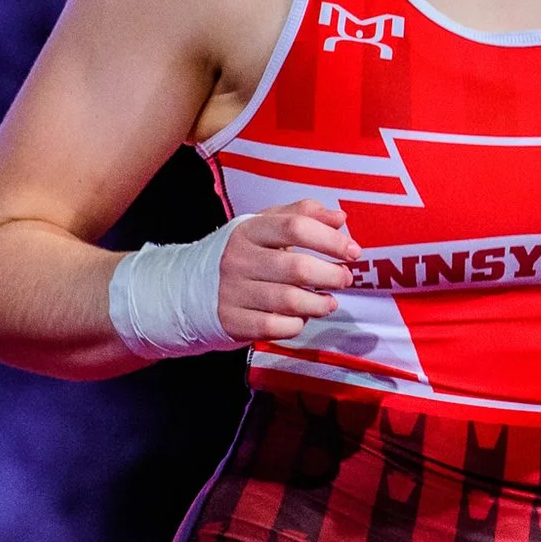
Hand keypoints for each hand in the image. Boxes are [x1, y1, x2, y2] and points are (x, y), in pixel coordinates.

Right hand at [218, 200, 358, 342]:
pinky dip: (296, 324)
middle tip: (344, 278)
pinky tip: (301, 318)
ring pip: (289, 301)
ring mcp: (232, 291)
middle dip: (331, 275)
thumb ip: (302, 215)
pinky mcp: (232, 321)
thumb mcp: (264, 225)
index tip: (352, 251)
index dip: (330, 240)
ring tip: (330, 302)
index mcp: (249, 230)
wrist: (188, 287)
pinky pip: (275, 327)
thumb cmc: (240, 254)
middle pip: (297, 267)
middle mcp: (238, 259)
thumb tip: (339, 218)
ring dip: (319, 304)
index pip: (296, 227)